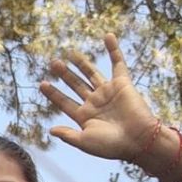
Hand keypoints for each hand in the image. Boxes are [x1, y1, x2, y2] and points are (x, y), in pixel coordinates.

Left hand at [39, 34, 158, 163]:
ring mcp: (108, 92)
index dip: (53, 94)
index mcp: (84, 117)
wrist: (138, 140)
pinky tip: (107, 36)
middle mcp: (95, 103)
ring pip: (91, 73)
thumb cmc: (112, 145)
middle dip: (65, 74)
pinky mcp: (122, 84)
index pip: (65, 102)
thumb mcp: (85, 142)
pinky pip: (118, 63)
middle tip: (53, 63)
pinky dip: (113, 49)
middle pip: (76, 85)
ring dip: (81, 63)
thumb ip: (68, 135)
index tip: (42, 84)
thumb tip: (50, 130)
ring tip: (69, 53)